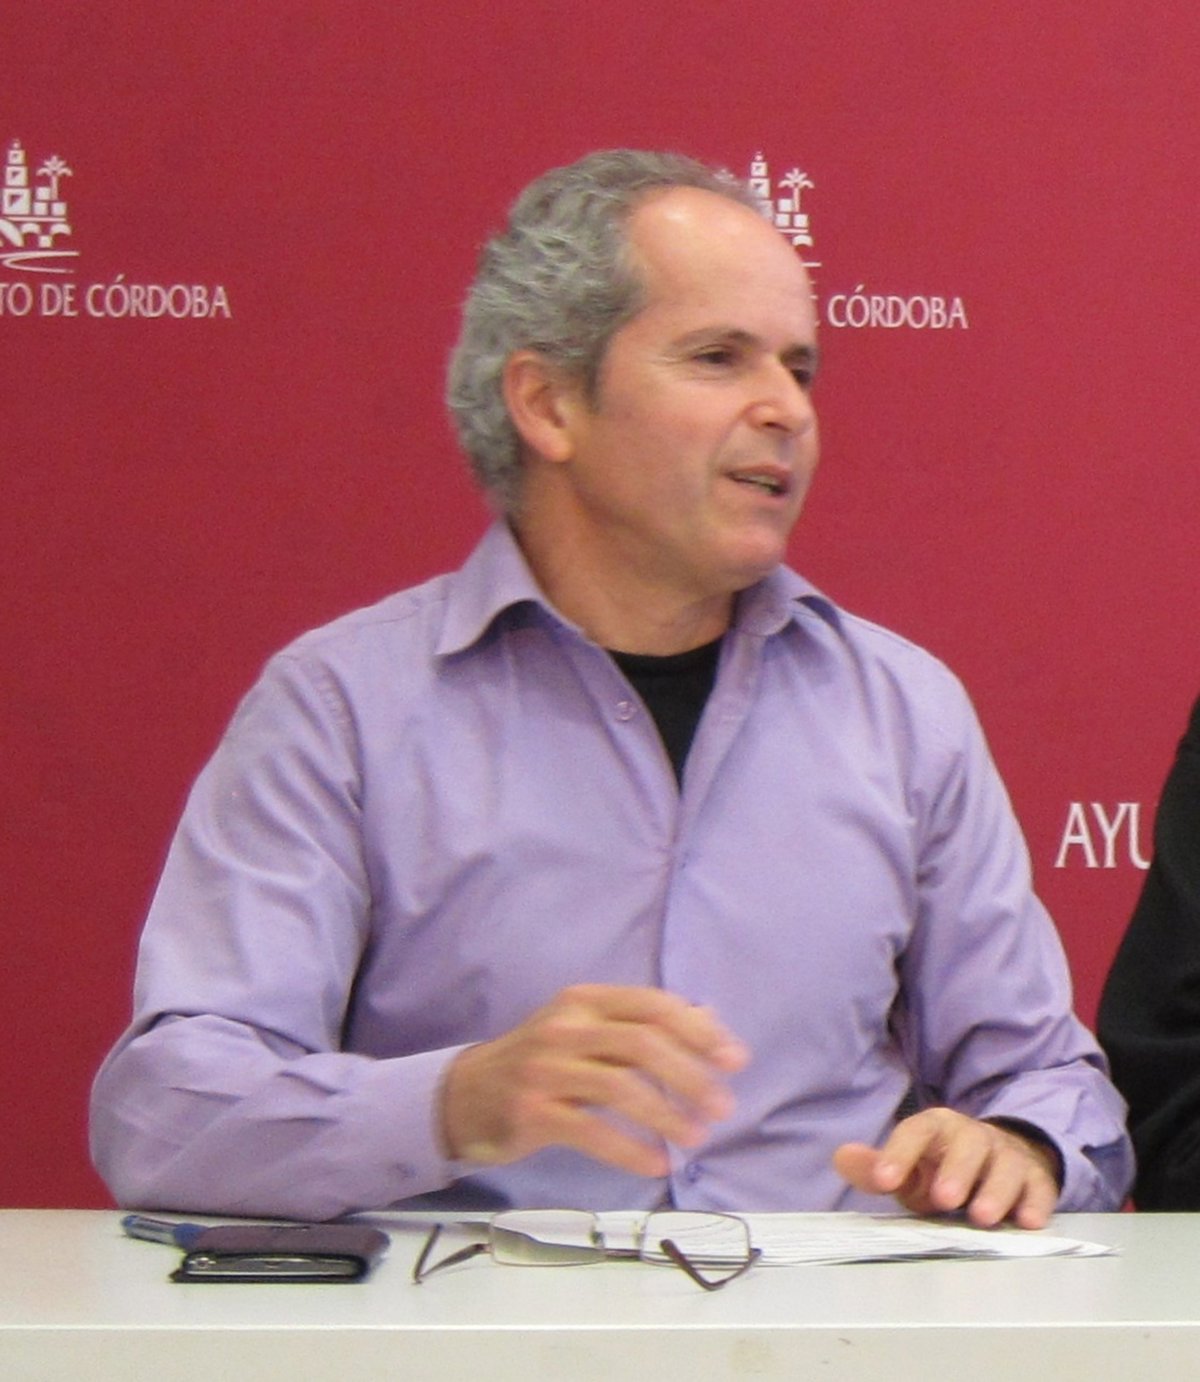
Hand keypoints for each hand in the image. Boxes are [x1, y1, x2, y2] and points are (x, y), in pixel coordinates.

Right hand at [439, 984, 749, 1176]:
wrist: (468, 1094)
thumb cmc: (544, 1061)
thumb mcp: (589, 1031)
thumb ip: (644, 1026)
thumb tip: (713, 1025)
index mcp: (585, 1001)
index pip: (653, 1005)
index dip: (699, 1031)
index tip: (735, 1060)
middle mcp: (565, 1027)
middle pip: (642, 1044)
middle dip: (691, 1076)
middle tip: (723, 1107)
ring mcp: (546, 1069)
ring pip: (620, 1087)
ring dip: (667, 1115)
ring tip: (697, 1138)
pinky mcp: (532, 1111)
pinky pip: (591, 1132)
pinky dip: (630, 1149)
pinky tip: (657, 1163)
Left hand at [833, 1107, 1060, 1228]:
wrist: (997, 1160)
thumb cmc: (942, 1170)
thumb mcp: (908, 1169)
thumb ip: (876, 1168)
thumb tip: (841, 1158)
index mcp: (937, 1128)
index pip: (917, 1130)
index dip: (900, 1153)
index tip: (883, 1180)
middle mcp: (974, 1136)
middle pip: (968, 1144)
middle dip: (957, 1170)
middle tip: (944, 1199)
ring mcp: (1008, 1156)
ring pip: (1006, 1166)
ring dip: (995, 1190)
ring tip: (982, 1217)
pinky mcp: (1036, 1181)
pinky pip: (1039, 1189)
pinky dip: (1036, 1204)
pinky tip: (1028, 1221)